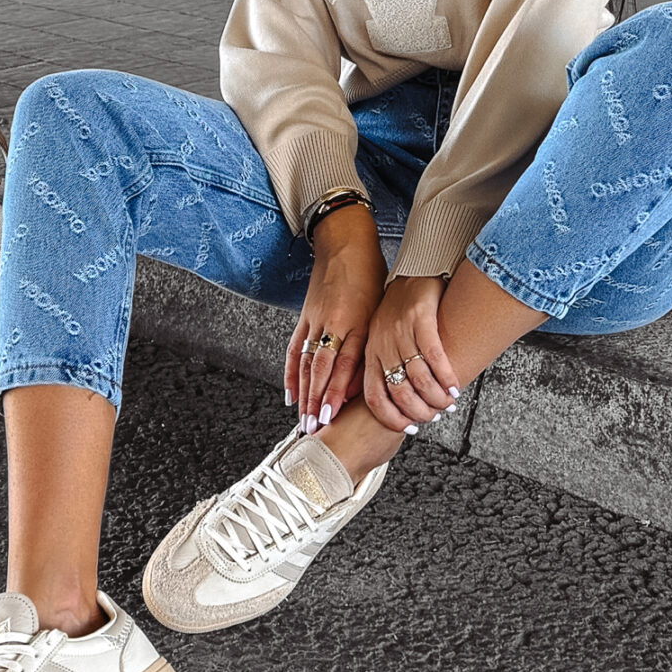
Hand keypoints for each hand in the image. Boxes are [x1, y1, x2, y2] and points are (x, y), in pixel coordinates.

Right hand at [287, 202, 387, 429]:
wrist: (346, 242)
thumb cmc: (371, 275)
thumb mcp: (380, 308)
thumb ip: (372, 344)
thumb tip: (363, 383)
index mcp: (357, 322)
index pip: (344, 364)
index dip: (334, 392)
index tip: (329, 417)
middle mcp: (334, 324)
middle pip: (321, 369)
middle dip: (315, 401)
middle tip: (312, 429)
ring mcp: (316, 320)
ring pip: (307, 363)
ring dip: (303, 394)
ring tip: (301, 420)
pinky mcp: (305, 317)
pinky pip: (296, 349)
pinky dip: (292, 374)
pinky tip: (291, 395)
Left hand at [362, 274, 462, 434]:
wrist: (412, 272)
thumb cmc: (399, 311)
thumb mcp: (382, 340)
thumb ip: (385, 368)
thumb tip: (396, 404)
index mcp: (371, 354)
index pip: (375, 397)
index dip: (392, 418)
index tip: (410, 428)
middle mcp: (382, 345)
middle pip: (398, 392)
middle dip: (418, 411)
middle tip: (434, 417)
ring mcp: (400, 332)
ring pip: (417, 377)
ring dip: (435, 397)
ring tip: (448, 404)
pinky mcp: (419, 318)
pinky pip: (433, 355)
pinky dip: (445, 376)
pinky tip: (454, 386)